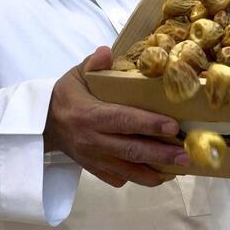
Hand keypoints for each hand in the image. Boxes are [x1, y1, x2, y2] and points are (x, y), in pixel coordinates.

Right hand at [44, 46, 187, 187]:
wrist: (42, 124)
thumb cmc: (65, 97)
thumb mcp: (75, 76)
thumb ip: (93, 64)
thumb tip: (107, 51)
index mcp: (90, 115)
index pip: (123, 120)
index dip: (149, 124)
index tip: (174, 127)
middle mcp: (93, 140)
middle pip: (131, 150)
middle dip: (161, 154)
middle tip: (186, 154)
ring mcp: (94, 159)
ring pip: (128, 170)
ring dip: (155, 172)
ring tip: (179, 168)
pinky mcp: (94, 170)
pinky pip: (118, 178)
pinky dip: (139, 178)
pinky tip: (158, 173)